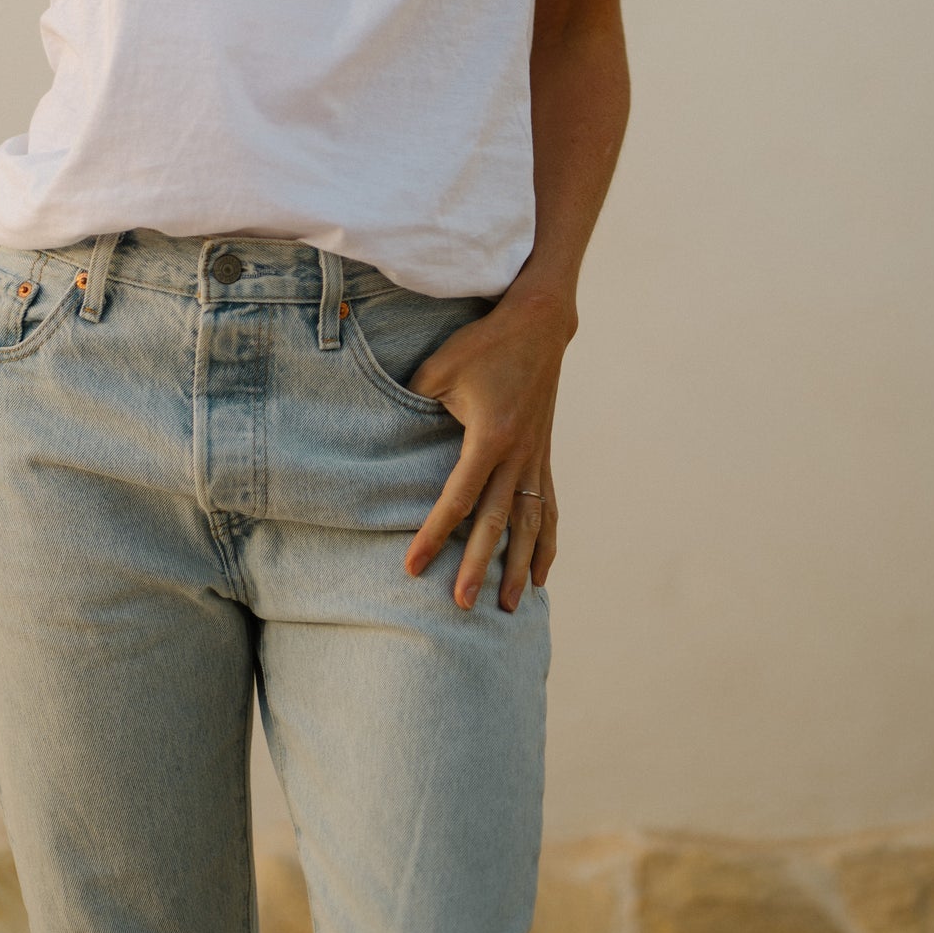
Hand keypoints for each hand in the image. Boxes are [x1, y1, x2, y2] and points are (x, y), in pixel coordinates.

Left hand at [401, 292, 571, 610]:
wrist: (539, 325)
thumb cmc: (483, 344)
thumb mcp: (440, 368)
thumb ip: (414, 401)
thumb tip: (386, 430)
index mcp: (490, 436)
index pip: (457, 497)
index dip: (433, 534)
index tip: (414, 567)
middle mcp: (518, 455)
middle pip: (495, 522)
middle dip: (478, 566)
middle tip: (462, 605)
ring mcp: (536, 458)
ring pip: (528, 525)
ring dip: (518, 567)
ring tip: (507, 607)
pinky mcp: (544, 456)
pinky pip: (547, 510)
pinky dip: (545, 545)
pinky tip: (540, 576)